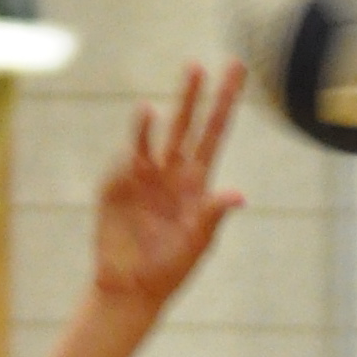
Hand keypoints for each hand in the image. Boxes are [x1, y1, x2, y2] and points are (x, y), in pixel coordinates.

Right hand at [93, 64, 244, 310]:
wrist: (130, 290)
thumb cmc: (169, 269)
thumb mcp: (197, 243)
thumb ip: (213, 215)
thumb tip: (239, 196)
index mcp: (196, 181)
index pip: (214, 132)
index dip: (225, 100)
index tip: (236, 67)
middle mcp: (171, 172)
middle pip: (183, 125)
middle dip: (190, 96)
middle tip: (197, 66)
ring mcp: (142, 178)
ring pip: (149, 138)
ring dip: (149, 122)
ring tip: (148, 109)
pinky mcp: (116, 189)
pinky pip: (123, 164)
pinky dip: (128, 156)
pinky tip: (132, 160)